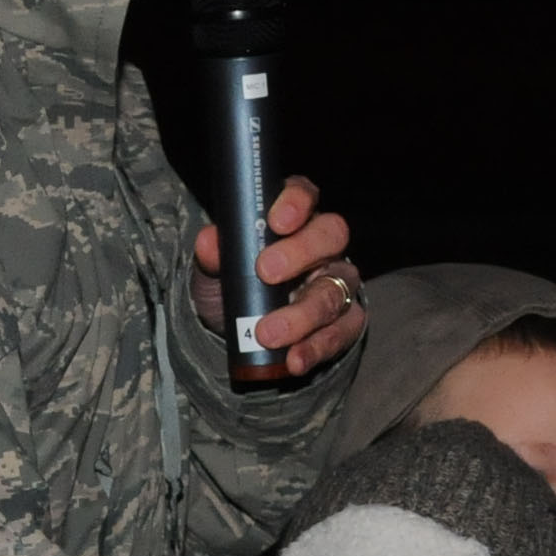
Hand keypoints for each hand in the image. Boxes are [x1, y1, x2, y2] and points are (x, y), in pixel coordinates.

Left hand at [188, 175, 360, 377]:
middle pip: (330, 235)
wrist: (244, 332)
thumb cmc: (236, 284)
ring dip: (301, 314)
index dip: (295, 202)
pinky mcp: (347, 321)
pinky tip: (294, 360)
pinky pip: (341, 331)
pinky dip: (315, 348)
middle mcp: (324, 245)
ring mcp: (339, 282)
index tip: (275, 222)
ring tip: (267, 334)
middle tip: (266, 272)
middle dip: (300, 252)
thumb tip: (209, 241)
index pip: (305, 195)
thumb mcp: (215, 269)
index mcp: (293, 218)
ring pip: (334, 290)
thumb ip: (212, 255)